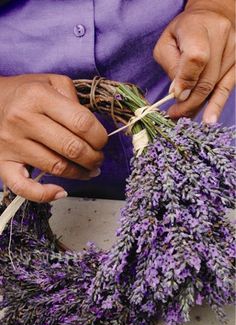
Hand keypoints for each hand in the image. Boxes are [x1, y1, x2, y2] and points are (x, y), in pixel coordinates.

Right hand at [0, 74, 107, 201]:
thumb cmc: (24, 93)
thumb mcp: (50, 82)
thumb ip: (74, 98)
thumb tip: (92, 128)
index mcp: (38, 96)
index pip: (81, 122)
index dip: (99, 136)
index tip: (102, 141)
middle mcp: (23, 120)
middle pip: (72, 147)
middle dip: (94, 157)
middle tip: (98, 158)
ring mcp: (12, 144)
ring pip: (56, 167)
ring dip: (80, 173)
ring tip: (89, 170)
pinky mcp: (3, 163)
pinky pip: (23, 187)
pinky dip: (44, 194)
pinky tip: (60, 192)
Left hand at [153, 1, 234, 122]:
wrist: (211, 17)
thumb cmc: (183, 33)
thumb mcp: (167, 43)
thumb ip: (171, 66)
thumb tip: (178, 93)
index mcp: (198, 26)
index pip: (196, 58)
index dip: (185, 80)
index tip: (175, 96)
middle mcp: (221, 36)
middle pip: (206, 79)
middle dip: (188, 102)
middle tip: (174, 115)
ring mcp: (234, 50)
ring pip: (214, 87)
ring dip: (196, 106)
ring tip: (182, 117)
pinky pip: (226, 89)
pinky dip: (216, 106)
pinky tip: (209, 120)